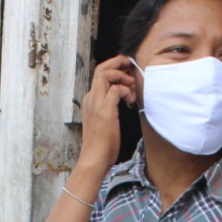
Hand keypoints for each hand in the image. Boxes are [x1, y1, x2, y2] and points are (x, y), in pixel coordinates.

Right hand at [76, 55, 136, 173]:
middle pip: (101, 68)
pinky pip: (116, 89)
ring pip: (106, 73)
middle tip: (131, 67)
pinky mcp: (104, 110)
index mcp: (90, 100)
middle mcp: (91, 98)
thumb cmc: (102, 144)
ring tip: (131, 86)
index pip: (100, 74)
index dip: (115, 69)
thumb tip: (122, 97)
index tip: (127, 74)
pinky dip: (126, 91)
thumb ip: (110, 107)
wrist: (94, 159)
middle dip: (118, 62)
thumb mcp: (104, 121)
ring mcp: (96, 103)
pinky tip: (131, 101)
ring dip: (122, 75)